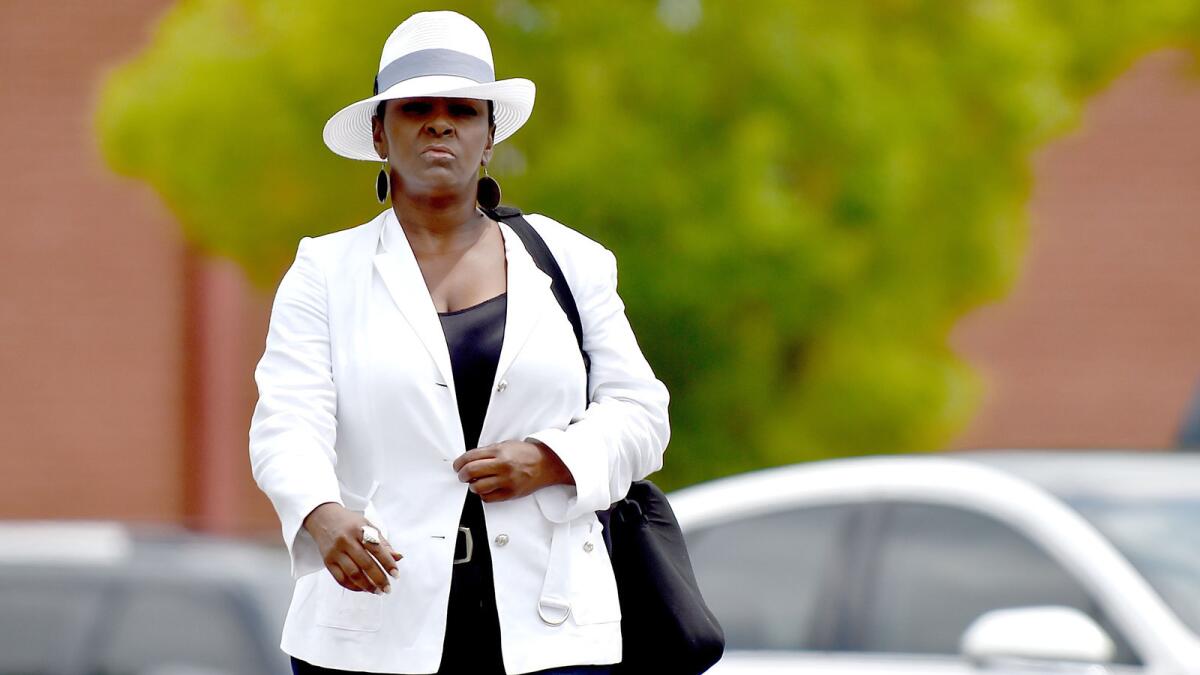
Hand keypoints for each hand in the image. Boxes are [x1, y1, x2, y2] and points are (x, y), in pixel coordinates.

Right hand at [302, 502, 402, 593]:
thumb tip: (399, 557)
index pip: (376, 549)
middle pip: (365, 564)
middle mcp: (346, 540)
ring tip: (377, 591)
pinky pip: (340, 578)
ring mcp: (335, 552)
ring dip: (367, 586)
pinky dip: (353, 586)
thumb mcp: (367, 526)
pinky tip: (362, 589)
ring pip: (353, 574)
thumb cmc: (349, 522)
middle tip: (387, 589)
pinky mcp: (327, 561)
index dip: (388, 563)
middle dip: (379, 579)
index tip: (396, 574)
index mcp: (359, 530)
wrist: (322, 517)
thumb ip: (383, 543)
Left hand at [452, 440, 573, 502]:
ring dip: (472, 485)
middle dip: (462, 474)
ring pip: (478, 487)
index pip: (471, 457)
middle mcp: (502, 466)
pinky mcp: (510, 493)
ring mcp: (506, 481)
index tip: (457, 466)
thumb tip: (469, 460)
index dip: (459, 462)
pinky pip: (488, 498)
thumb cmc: (527, 454)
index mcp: (500, 452)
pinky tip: (486, 489)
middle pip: (471, 471)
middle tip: (462, 475)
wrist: (546, 464)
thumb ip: (488, 452)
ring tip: (475, 482)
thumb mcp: (506, 445)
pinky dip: (483, 494)